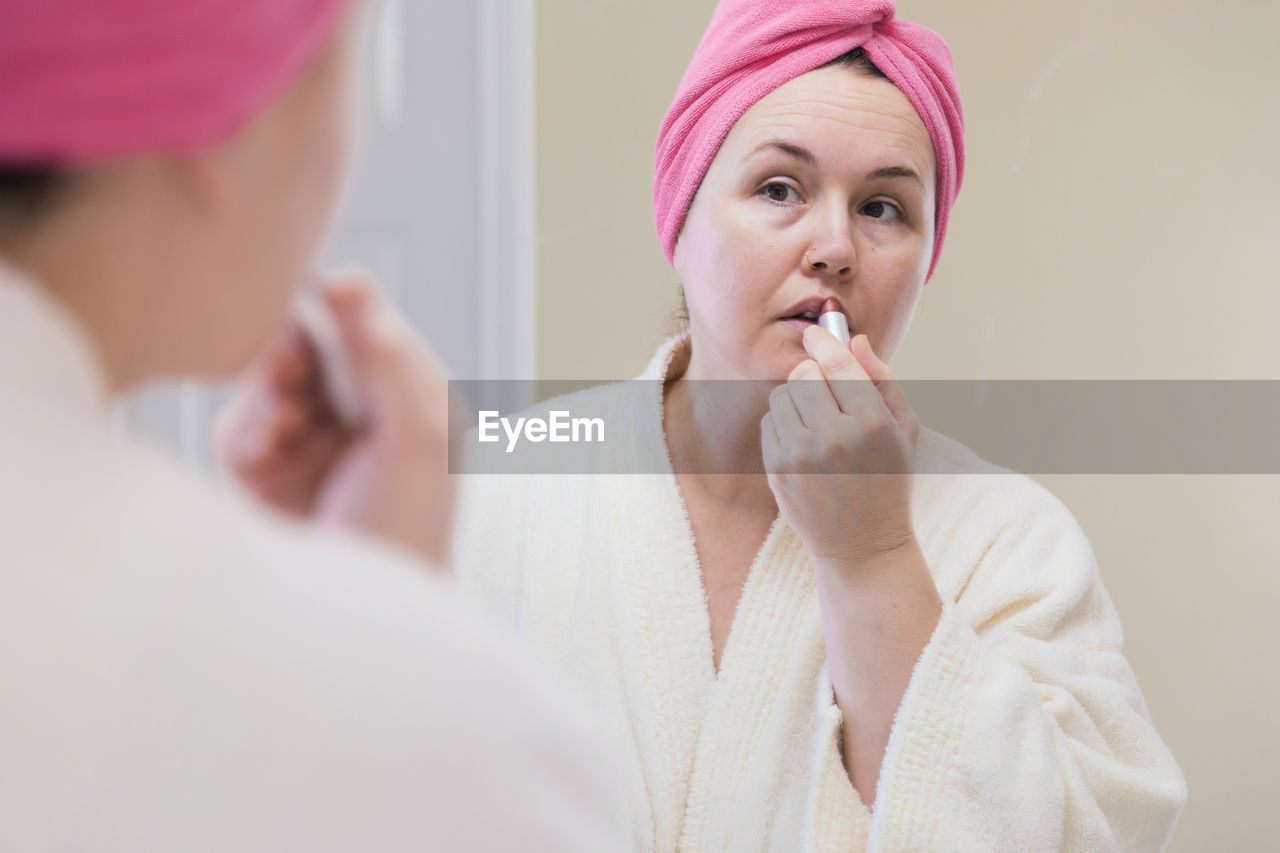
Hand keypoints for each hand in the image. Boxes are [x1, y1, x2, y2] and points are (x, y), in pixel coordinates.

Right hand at [215, 272, 455, 566]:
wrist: (353, 625)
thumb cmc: (405, 532)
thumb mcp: (413, 436)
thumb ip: (384, 356)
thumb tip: (351, 280)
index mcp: (414, 402)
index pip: (371, 330)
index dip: (342, 312)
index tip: (322, 299)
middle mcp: (365, 419)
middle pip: (312, 350)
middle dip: (296, 356)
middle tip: (291, 374)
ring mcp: (313, 447)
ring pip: (269, 384)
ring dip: (270, 398)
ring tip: (282, 428)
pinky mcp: (266, 476)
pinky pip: (239, 427)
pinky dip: (246, 434)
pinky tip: (264, 457)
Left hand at [761, 324, 919, 568]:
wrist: (862, 546)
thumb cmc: (888, 481)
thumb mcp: (903, 431)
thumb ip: (882, 380)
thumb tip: (854, 339)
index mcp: (873, 425)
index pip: (838, 364)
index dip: (825, 341)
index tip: (816, 332)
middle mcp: (834, 438)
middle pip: (804, 375)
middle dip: (814, 376)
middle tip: (827, 393)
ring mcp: (801, 456)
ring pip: (782, 396)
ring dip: (796, 399)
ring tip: (817, 422)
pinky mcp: (777, 470)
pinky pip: (769, 423)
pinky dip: (784, 424)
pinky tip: (805, 444)